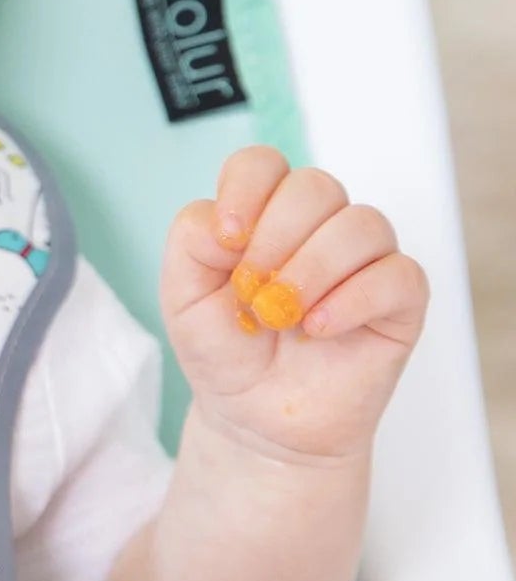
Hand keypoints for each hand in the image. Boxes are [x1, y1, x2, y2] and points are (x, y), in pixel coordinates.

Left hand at [161, 147, 427, 462]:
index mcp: (262, 213)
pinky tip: (319, 329)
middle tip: (253, 292)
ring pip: (362, 224)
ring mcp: (362, 259)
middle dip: (276, 238)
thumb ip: (190, 241)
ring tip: (283, 316)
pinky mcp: (399, 300)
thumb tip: (229, 220)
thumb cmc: (223, 349)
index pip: (263, 163)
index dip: (246, 189)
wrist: (254, 416)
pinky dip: (353, 299)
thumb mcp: (181, 294)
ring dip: (313, 269)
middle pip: (315, 187)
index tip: (228, 239)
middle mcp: (317, 226)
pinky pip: (399, 274)